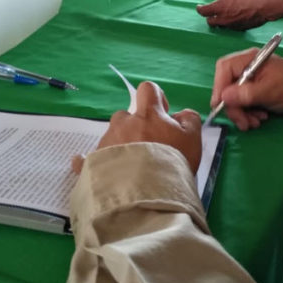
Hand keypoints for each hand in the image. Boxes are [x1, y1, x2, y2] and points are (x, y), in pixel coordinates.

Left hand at [72, 82, 201, 173]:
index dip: (156, 98)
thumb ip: (189, 119)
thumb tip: (180, 115)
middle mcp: (123, 123)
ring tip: (131, 168)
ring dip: (120, 145)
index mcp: (147, 114)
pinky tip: (101, 171)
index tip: (163, 115)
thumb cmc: (173, 161)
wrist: (148, 193)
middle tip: (147, 148)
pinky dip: (95, 162)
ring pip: (112, 136)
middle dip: (135, 127)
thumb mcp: (193, 138)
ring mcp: (106, 141)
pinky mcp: (93, 162)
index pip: (148, 89)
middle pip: (126, 116)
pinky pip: (89, 159)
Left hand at [196, 0, 271, 29]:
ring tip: (224, 14)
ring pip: (221, 25)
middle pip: (210, 22)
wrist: (262, 6)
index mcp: (218, 8)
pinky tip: (235, 16)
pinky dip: (230, 22)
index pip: (203, 12)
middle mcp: (223, 19)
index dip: (199, 9)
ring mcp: (231, 25)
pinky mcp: (239, 28)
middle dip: (209, 17)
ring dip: (220, 20)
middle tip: (211, 12)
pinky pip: (231, 26)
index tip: (199, 7)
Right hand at [211, 49, 282, 130]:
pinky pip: (242, 102)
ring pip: (233, 97)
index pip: (224, 68)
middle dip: (234, 107)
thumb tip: (224, 97)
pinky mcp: (252, 90)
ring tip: (256, 122)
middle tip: (244, 123)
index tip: (219, 105)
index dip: (218, 86)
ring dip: (242, 113)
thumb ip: (247, 94)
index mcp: (250, 59)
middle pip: (227, 85)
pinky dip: (248, 113)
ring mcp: (249, 79)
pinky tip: (259, 118)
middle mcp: (246, 66)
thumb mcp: (270, 92)